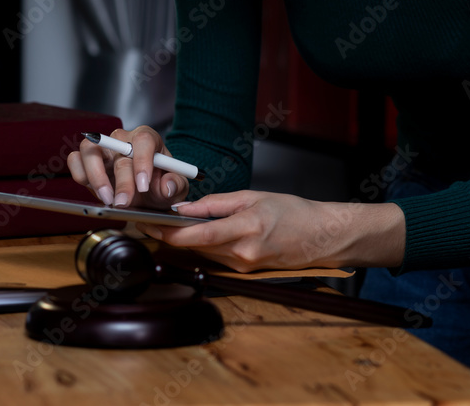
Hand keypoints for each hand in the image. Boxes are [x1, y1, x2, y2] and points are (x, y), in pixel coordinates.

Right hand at [67, 126, 189, 209]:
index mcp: (147, 139)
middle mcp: (122, 139)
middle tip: (124, 202)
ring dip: (96, 176)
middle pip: (117, 151)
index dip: (142, 161)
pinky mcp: (85, 161)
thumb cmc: (159, 184)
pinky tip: (94, 192)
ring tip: (107, 199)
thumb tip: (167, 187)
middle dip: (121, 180)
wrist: (145, 193)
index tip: (144, 185)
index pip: (143, 140)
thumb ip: (176, 185)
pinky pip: (75, 160)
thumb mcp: (176, 187)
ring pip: (89, 149)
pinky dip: (80, 175)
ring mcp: (102, 148)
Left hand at [136, 191, 405, 270]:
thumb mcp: (253, 197)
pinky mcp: (245, 272)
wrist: (322, 237)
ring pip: (203, 253)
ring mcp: (244, 266)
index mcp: (246, 229)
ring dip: (184, 242)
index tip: (149, 225)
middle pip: (195, 247)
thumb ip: (216, 204)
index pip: (198, 235)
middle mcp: (243, 253)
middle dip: (170, 235)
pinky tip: (193, 236)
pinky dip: (203, 247)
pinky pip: (216, 258)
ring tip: (163, 226)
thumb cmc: (293, 212)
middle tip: (147, 222)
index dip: (169, 233)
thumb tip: (184, 208)